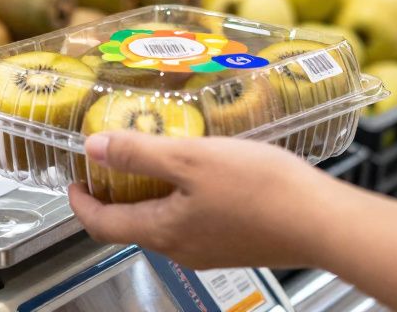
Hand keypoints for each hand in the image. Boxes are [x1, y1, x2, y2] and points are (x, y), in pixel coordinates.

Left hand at [68, 131, 347, 269]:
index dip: (80, 202)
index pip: (102, 225)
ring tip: (153, 159)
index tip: (71, 182)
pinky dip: (181, 197)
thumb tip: (93, 148)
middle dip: (115, 195)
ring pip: (164, 222)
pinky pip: (194, 221)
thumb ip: (139, 153)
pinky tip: (199, 172)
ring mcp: (211, 250)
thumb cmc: (261, 190)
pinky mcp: (236, 243)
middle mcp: (182, 248)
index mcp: (163, 231)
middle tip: (110, 163)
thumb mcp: (190, 159)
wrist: (325, 221)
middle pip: (131, 224)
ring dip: (149, 194)